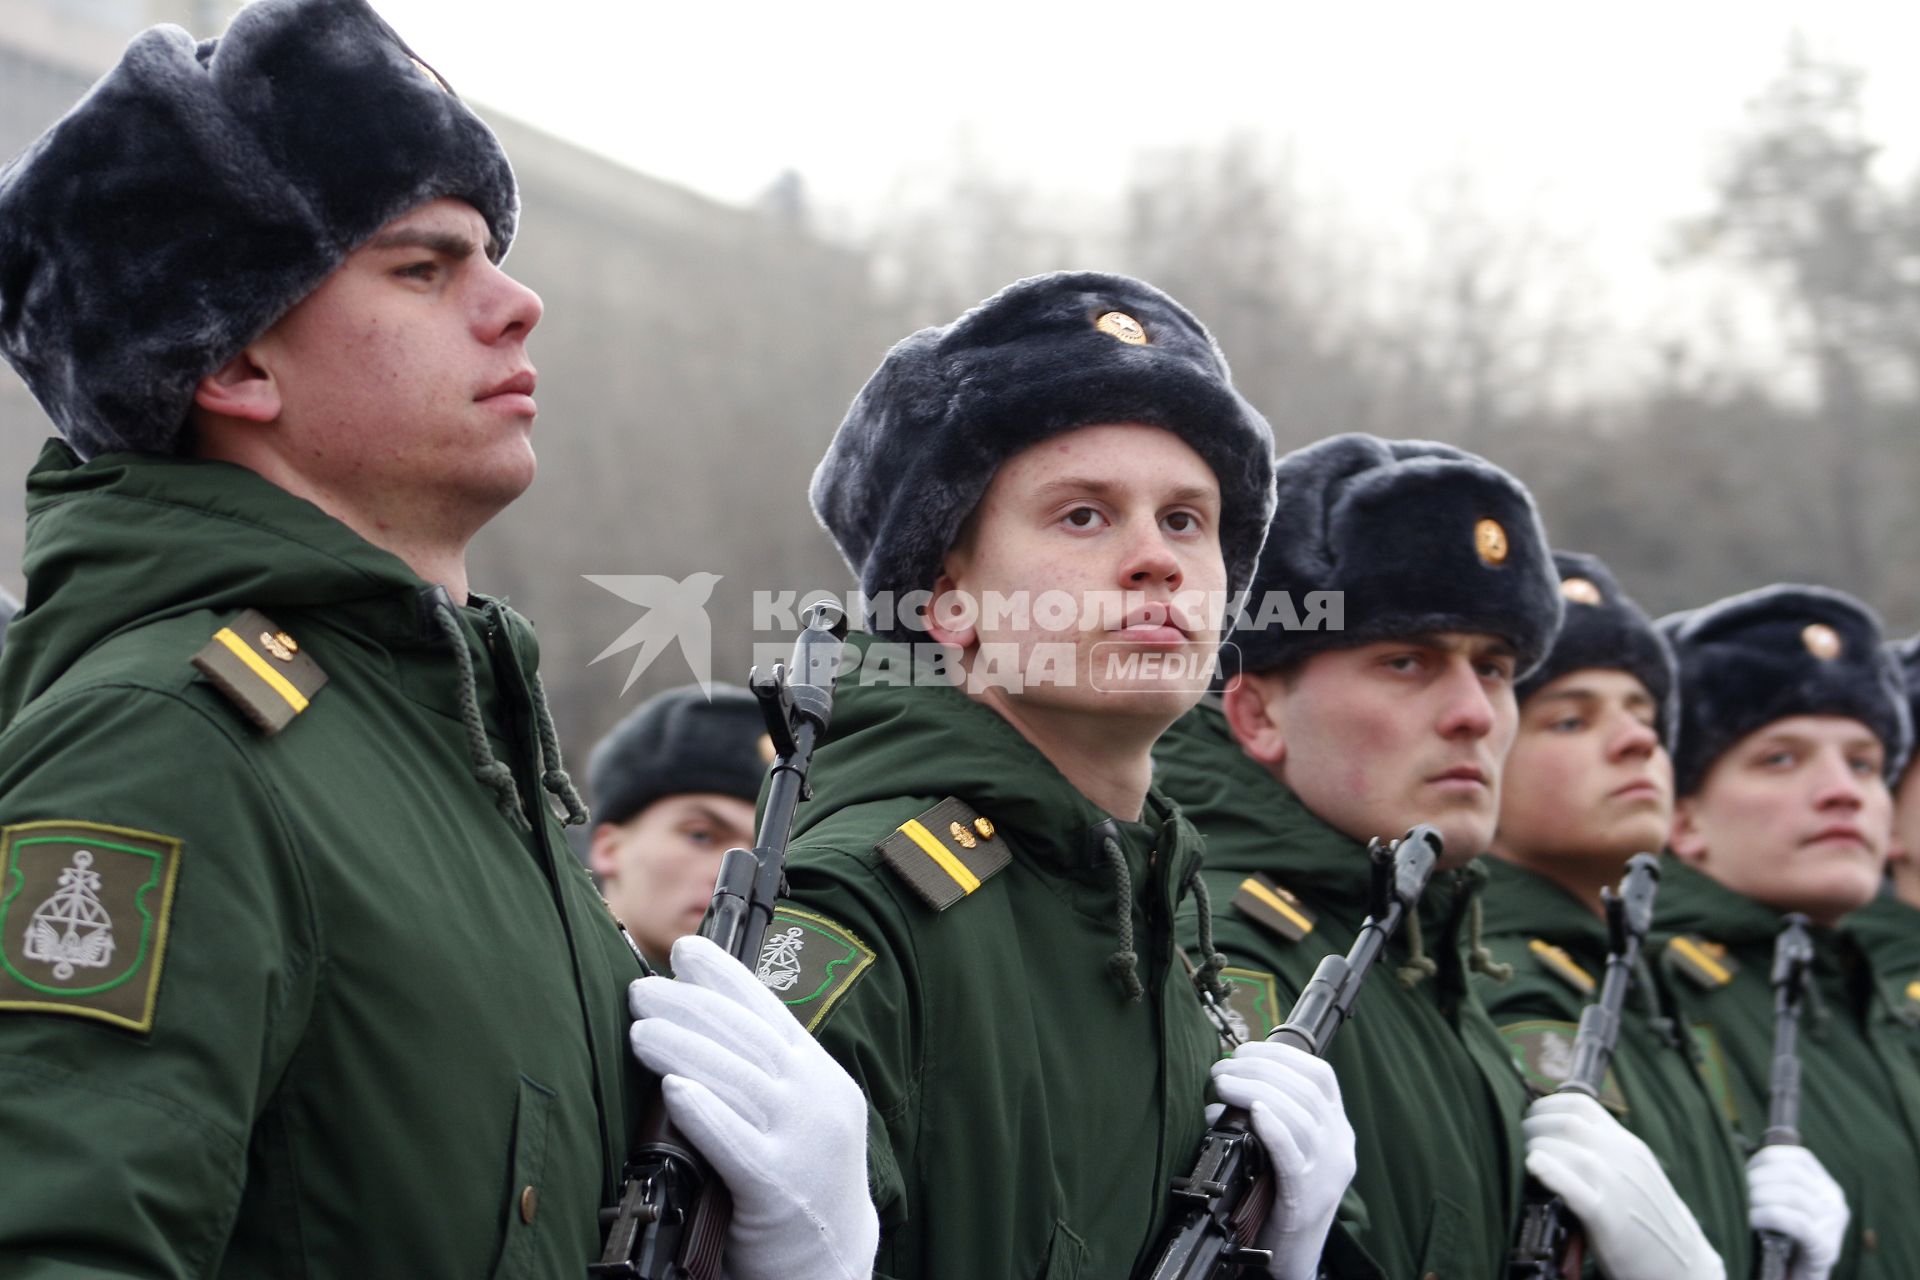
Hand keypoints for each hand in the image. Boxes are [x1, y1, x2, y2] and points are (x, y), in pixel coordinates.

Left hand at [627, 935, 877, 1279]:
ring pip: (739, 1080)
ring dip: (684, 1048)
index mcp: (820, 1076)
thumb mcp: (797, 1116)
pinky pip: (737, 1142)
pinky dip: (705, 1111)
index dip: (725, 977)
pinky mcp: (780, 1186)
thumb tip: (701, 1025)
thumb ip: (763, 1076)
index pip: (769, 1012)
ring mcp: (803, 1141)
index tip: (685, 951)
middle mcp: (818, 1098)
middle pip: (749, 1038)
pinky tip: (674, 1090)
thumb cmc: (801, 1183)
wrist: (832, 1257)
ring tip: (640, 1030)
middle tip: (643, 990)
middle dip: (691, 1006)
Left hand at [1209, 1040, 1354, 1279]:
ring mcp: (1328, 1170)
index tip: (1245, 1050)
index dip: (1282, 1055)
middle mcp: (1339, 1144)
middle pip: (1305, 1091)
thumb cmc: (1279, 1196)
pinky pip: (1294, 1154)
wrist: (1294, 1255)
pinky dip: (1274, 1127)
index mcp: (1337, 1128)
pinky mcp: (1309, 1195)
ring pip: (1300, 1116)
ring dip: (1256, 1090)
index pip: (1322, 1076)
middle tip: (1221, 1069)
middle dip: (1259, 1069)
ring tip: (1222, 1084)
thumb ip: (1263, 1118)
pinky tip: (1254, 1112)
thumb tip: (1219, 1092)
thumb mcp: (1281, 1149)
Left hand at [1523, 1092, 1724, 1279]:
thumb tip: (1553, 1134)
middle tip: (1520, 1145)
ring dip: (1535, 1150)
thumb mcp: (1631, 1171)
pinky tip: (1535, 1169)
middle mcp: (1623, 1157)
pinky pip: (1575, 1188)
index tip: (1530, 1122)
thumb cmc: (1646, 1218)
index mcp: (1627, 1144)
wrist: (1684, 1263)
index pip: (1579, 1104)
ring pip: (1567, 1149)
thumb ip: (1602, 1149)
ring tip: (1526, 1164)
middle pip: (1566, 1122)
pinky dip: (1551, 1173)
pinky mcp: (1609, 1219)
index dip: (1544, 1108)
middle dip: (1532, 1128)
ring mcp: (1617, 1186)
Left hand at [1748, 1144, 1847, 1279]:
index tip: (1743, 1170)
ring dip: (1758, 1197)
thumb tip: (1735, 1160)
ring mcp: (1834, 1224)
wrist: (1798, 1277)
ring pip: (1793, 1195)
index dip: (1766, 1159)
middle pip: (1792, 1174)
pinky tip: (1750, 1219)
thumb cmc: (1783, 1237)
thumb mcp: (1782, 1203)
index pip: (1798, 1158)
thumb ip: (1772, 1182)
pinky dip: (1767, 1216)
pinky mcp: (1826, 1247)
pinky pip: (1795, 1222)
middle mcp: (1835, 1200)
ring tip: (1740, 1205)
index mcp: (1826, 1185)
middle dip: (1757, 1179)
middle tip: (1735, 1190)